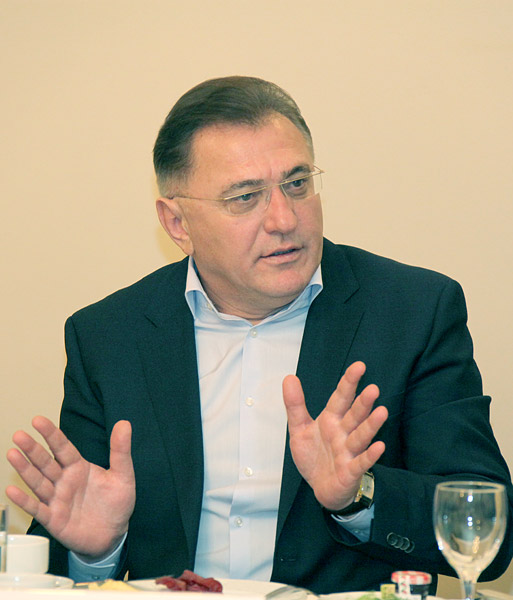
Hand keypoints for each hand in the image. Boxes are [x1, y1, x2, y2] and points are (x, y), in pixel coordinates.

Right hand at [6, 416, 135, 558]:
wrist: (115, 534)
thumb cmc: (117, 503)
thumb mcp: (123, 474)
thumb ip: (120, 450)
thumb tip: (124, 423)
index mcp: (79, 467)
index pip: (62, 447)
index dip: (51, 434)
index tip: (38, 420)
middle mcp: (64, 481)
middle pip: (46, 462)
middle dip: (32, 449)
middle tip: (19, 435)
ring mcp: (57, 500)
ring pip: (38, 482)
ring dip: (25, 469)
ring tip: (12, 454)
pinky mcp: (54, 519)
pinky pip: (37, 509)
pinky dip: (24, 501)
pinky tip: (12, 491)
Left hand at [283, 361, 387, 511]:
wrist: (320, 488)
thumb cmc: (314, 456)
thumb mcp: (299, 428)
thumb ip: (295, 405)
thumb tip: (289, 377)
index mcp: (331, 419)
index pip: (341, 397)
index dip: (349, 382)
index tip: (359, 366)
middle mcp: (343, 432)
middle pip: (354, 415)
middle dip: (363, 403)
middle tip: (373, 388)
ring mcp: (349, 451)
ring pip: (361, 436)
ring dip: (371, 425)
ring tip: (382, 411)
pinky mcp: (350, 471)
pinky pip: (361, 462)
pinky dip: (370, 456)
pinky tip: (379, 446)